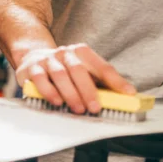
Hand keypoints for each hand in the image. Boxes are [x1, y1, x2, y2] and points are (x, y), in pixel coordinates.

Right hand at [16, 43, 135, 114]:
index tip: (129, 93)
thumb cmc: (65, 68)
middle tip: (96, 107)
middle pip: (80, 70)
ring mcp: (49, 60)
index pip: (102, 66)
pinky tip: (57, 102)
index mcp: (83, 52)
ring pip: (61, 75)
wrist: (34, 57)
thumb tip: (122, 97)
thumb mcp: (82, 69)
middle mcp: (66, 53)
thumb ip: (98, 82)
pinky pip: (41, 80)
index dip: (116, 80)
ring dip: (71, 94)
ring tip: (78, 109)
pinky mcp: (33, 68)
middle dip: (89, 90)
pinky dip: (49, 92)